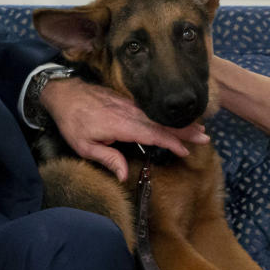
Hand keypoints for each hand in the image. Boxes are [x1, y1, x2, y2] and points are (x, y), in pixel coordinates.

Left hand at [39, 77, 209, 180]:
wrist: (64, 93)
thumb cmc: (72, 122)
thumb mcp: (83, 146)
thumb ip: (107, 159)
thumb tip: (124, 175)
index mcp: (120, 125)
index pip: (151, 134)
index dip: (170, 142)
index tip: (185, 149)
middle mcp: (129, 113)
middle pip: (161, 123)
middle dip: (184, 130)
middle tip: (205, 137)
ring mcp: (129, 106)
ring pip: (159, 116)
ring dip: (179, 123)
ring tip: (200, 129)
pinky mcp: (128, 102)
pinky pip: (151, 111)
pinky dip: (166, 117)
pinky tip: (176, 121)